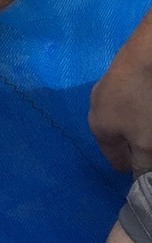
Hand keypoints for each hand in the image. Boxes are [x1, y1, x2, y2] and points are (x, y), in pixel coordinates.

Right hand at [89, 17, 151, 174]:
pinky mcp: (119, 74)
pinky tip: (149, 103)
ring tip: (151, 123)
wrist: (144, 57)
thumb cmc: (141, 105)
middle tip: (151, 143)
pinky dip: (140, 107)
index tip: (149, 166)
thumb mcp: (145, 143)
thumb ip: (141, 165)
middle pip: (118, 138)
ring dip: (138, 124)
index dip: (134, 168)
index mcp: (98, 130)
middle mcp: (96, 109)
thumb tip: (139, 185)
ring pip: (124, 117)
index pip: (115, 161)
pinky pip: (129, 100)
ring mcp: (105, 89)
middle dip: (136, 144)